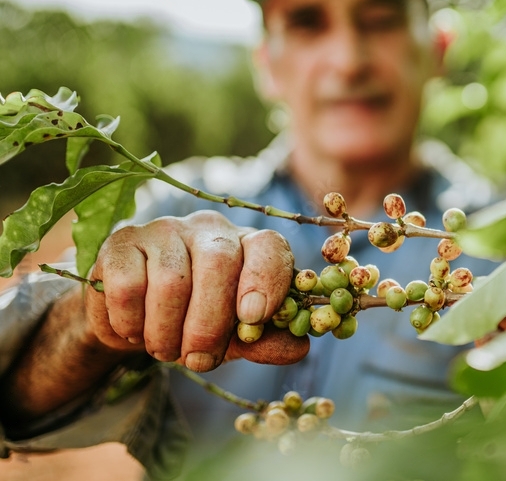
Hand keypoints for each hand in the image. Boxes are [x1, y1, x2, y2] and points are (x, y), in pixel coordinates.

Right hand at [86, 210, 303, 370]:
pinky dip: (132, 322)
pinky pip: (128, 286)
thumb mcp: (235, 337)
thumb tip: (299, 348)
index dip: (264, 280)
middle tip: (200, 360)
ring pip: (172, 279)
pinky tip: (136, 331)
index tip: (253, 318)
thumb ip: (266, 340)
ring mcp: (165, 230)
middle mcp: (211, 229)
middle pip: (219, 263)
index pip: (268, 246)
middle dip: (210, 323)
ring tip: (166, 351)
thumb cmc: (196, 324)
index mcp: (248, 245)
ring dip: (168, 332)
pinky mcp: (122, 242)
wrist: (135, 321)